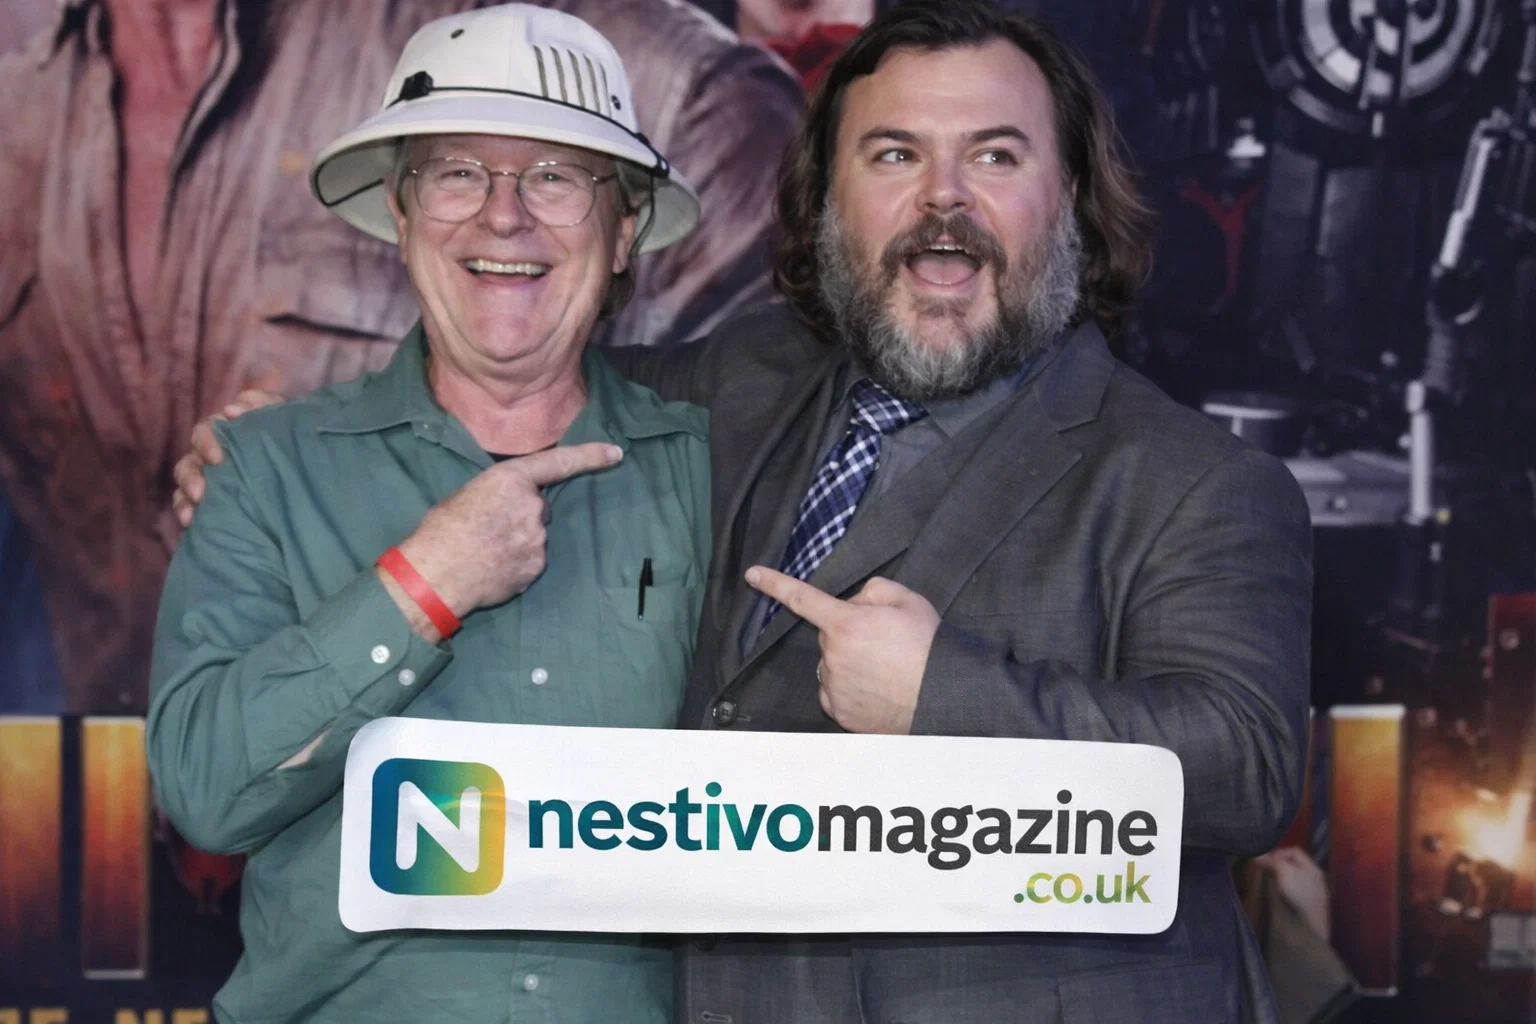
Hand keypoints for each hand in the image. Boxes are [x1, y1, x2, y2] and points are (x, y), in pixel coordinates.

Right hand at [172, 389, 286, 526]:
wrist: (309, 468)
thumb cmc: (290, 436)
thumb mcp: (282, 416)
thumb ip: (262, 404)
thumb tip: (231, 409)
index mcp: (226, 434)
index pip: (206, 431)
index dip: (207, 442)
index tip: (217, 458)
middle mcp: (212, 456)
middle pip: (190, 462)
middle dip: (191, 477)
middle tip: (200, 492)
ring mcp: (210, 480)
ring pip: (186, 486)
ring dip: (184, 498)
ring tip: (191, 515)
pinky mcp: (212, 501)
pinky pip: (190, 507)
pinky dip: (186, 513)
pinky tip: (190, 524)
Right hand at [397, 444, 622, 617]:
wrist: (435, 575)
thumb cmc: (441, 531)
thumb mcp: (467, 495)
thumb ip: (498, 494)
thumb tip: (506, 503)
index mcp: (511, 479)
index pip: (559, 462)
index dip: (591, 456)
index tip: (616, 453)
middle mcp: (532, 506)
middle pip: (539, 508)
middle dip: (522, 516)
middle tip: (489, 529)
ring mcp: (538, 539)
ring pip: (535, 536)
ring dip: (518, 541)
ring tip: (486, 551)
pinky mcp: (537, 566)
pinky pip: (532, 560)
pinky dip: (517, 563)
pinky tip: (492, 567)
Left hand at [743, 566, 938, 733]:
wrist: (941, 697)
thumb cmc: (928, 648)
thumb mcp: (907, 601)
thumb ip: (873, 591)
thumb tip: (854, 604)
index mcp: (845, 624)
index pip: (802, 597)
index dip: (774, 584)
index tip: (752, 575)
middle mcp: (832, 656)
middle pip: (830, 635)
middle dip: (849, 633)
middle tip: (883, 643)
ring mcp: (833, 686)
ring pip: (832, 665)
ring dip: (849, 662)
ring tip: (884, 670)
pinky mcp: (839, 711)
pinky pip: (834, 692)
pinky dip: (848, 688)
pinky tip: (875, 689)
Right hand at [1255, 846, 1329, 940]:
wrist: (1310, 928)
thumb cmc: (1299, 895)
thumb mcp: (1284, 871)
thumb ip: (1273, 861)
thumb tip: (1258, 856)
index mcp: (1313, 868)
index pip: (1294, 851)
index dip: (1277, 852)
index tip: (1263, 861)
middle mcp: (1316, 878)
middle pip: (1294, 865)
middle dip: (1277, 866)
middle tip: (1263, 871)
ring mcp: (1313, 893)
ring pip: (1293, 878)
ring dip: (1280, 878)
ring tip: (1268, 883)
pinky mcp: (1308, 907)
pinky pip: (1295, 891)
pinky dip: (1284, 891)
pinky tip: (1278, 897)